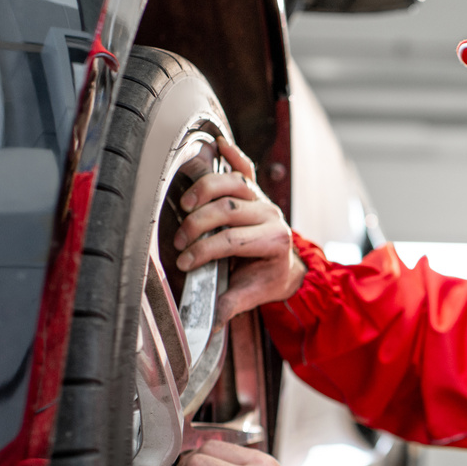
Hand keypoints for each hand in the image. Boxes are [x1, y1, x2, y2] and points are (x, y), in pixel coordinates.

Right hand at [173, 137, 305, 324]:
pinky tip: (219, 143)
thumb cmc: (265, 279)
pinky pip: (246, 166)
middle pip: (228, 210)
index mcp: (274, 241)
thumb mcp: (252, 295)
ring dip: (204, 190)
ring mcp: (265, 199)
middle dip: (197, 225)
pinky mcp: (257, 189)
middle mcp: (272, 215)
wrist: (287, 266)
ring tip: (184, 207)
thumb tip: (209, 322)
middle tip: (179, 242)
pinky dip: (232, 153)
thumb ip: (231, 305)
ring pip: (233, 183)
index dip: (203, 250)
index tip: (184, 263)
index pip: (232, 240)